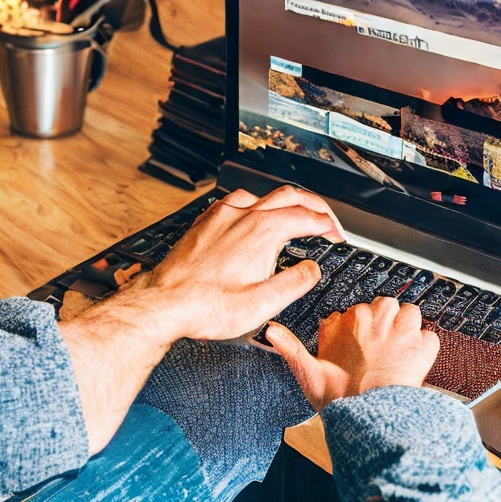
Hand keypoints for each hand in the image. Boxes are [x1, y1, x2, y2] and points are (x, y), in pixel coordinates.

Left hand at [138, 185, 344, 340]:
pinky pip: (237, 201)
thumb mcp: (263, 304)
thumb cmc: (206, 306)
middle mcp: (243, 216)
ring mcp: (222, 216)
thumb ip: (296, 282)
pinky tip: (253, 217)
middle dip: (315, 206)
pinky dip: (257, 206)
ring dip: (286, 203)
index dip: (330, 226)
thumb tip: (311, 269)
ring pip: (263, 195)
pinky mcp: (205, 222)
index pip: (309, 217)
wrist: (163, 304)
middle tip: (327, 220)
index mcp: (263, 232)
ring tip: (295, 215)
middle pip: (291, 196)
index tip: (337, 236)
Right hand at [266, 297, 439, 411]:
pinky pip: (430, 337)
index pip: (358, 309)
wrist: (370, 417)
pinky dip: (425, 349)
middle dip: (385, 321)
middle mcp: (376, 318)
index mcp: (349, 320)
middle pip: (385, 305)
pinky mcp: (423, 345)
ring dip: (408, 327)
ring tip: (399, 350)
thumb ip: (290, 348)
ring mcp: (402, 329)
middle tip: (381, 346)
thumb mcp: (307, 372)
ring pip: (410, 313)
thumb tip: (270, 332)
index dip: (360, 326)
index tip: (359, 342)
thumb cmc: (340, 398)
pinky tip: (415, 363)